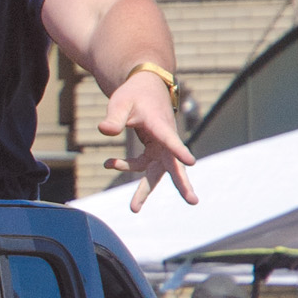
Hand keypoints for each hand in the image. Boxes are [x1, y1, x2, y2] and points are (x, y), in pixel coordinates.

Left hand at [99, 73, 197, 212]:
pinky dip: (125, 165)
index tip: (191, 162)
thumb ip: (114, 118)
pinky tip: (109, 163)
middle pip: (174, 165)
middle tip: (192, 201)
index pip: (170, 139)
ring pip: (156, 173)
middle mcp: (165, 140)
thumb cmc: (134, 94)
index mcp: (160, 125)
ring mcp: (160, 147)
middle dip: (182, 184)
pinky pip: (141, 165)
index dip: (179, 151)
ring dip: (144, 191)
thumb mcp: (120, 103)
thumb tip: (104, 131)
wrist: (144, 88)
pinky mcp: (154, 151)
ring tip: (134, 209)